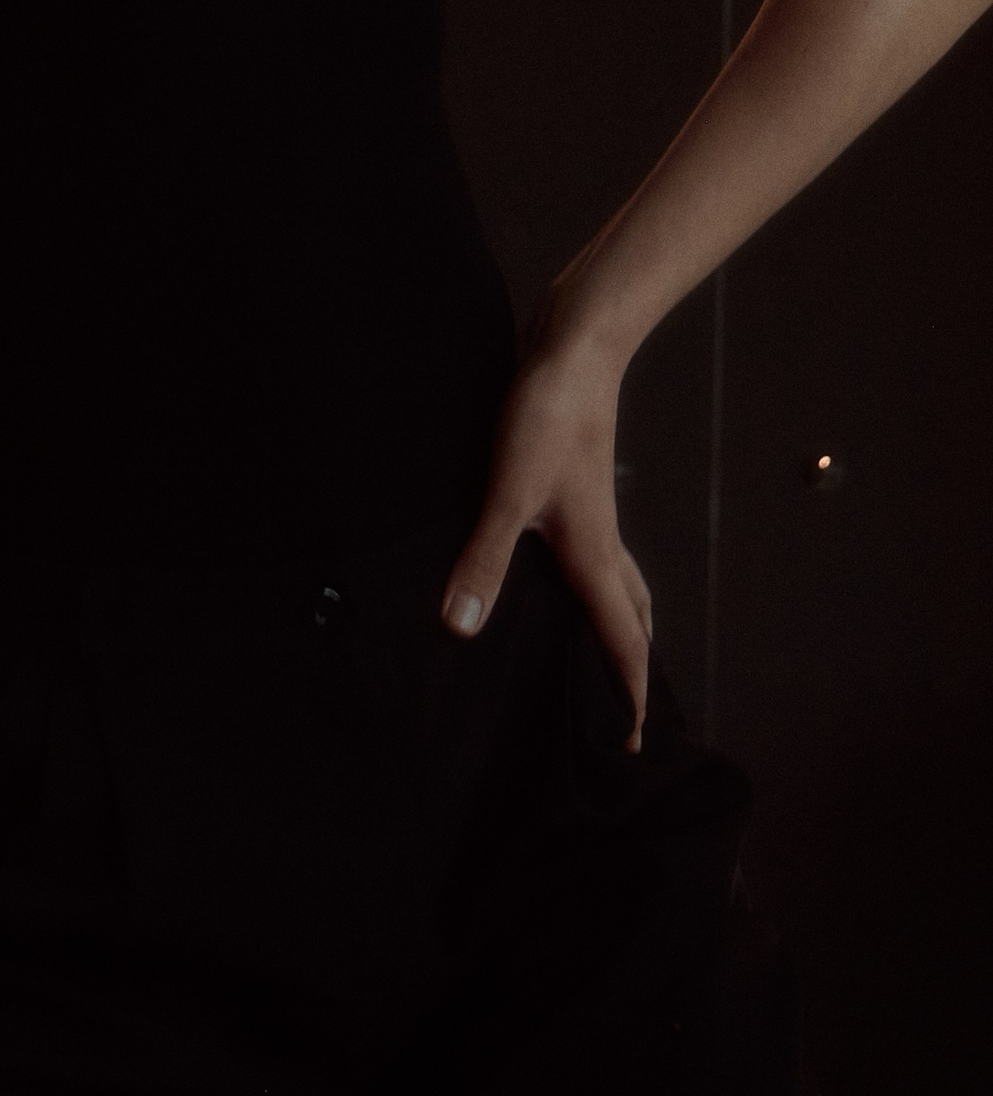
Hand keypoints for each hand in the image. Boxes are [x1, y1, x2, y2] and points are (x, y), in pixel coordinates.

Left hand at [441, 279, 653, 750]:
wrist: (572, 349)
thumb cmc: (546, 418)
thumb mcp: (507, 493)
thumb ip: (484, 561)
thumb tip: (461, 628)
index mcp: (594, 557)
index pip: (622, 642)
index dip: (629, 696)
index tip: (634, 746)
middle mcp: (602, 542)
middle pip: (631, 618)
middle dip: (631, 668)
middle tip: (625, 712)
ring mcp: (591, 515)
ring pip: (619, 583)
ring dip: (619, 622)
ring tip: (603, 651)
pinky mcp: (573, 488)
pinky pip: (597, 553)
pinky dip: (595, 582)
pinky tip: (559, 571)